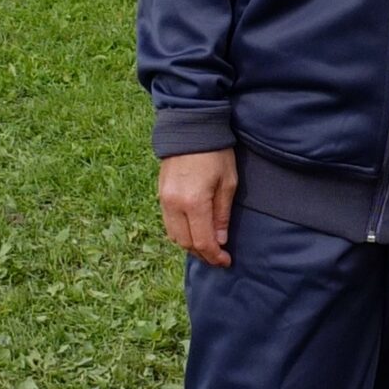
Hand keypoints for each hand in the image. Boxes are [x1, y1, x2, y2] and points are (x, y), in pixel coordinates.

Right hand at [158, 148, 237, 267]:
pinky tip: (194, 230)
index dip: (214, 256)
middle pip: (185, 243)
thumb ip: (222, 214)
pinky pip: (168, 223)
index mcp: (194, 202)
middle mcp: (174, 204)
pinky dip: (180, 232)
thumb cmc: (215, 153)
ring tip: (207, 245)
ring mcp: (164, 200)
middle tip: (218, 256)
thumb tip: (220, 240)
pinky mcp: (160, 194)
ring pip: (174, 235)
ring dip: (190, 245)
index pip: (202, 241)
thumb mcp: (227, 182)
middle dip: (202, 254)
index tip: (226, 261)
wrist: (190, 128)